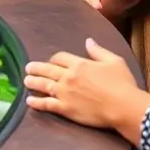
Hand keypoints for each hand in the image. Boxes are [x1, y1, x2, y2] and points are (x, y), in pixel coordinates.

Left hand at [24, 38, 146, 133]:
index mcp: (80, 64)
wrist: (123, 107)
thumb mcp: (113, 60)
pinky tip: (29, 101)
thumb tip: (88, 41)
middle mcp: (69, 76)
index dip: (54, 59)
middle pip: (48, 70)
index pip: (60, 57)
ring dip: (33, 82)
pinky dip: (37, 102)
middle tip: (28, 68)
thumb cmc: (122, 83)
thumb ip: (98, 51)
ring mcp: (65, 93)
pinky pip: (47, 104)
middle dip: (36, 68)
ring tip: (25, 81)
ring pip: (44, 85)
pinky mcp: (66, 109)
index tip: (51, 62)